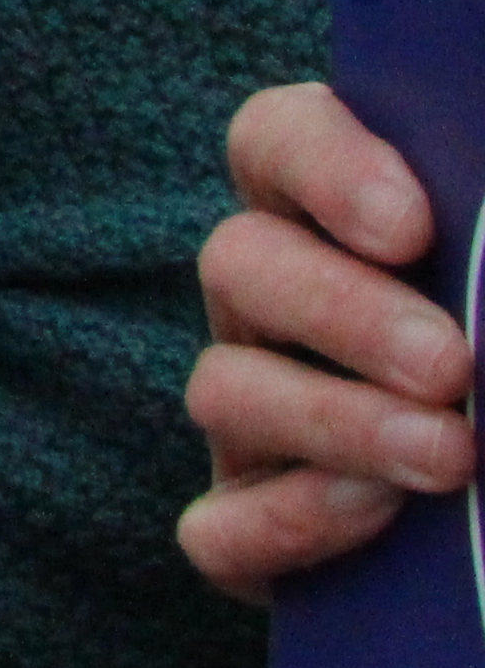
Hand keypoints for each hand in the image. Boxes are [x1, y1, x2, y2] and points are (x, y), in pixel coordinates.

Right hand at [184, 79, 473, 597]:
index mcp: (337, 216)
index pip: (277, 141)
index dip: (324, 167)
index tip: (412, 227)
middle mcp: (271, 302)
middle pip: (239, 260)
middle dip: (342, 312)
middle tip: (450, 366)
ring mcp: (252, 413)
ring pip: (223, 389)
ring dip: (334, 421)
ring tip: (449, 458)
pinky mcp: (248, 525)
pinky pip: (217, 526)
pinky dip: (287, 520)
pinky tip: (381, 516)